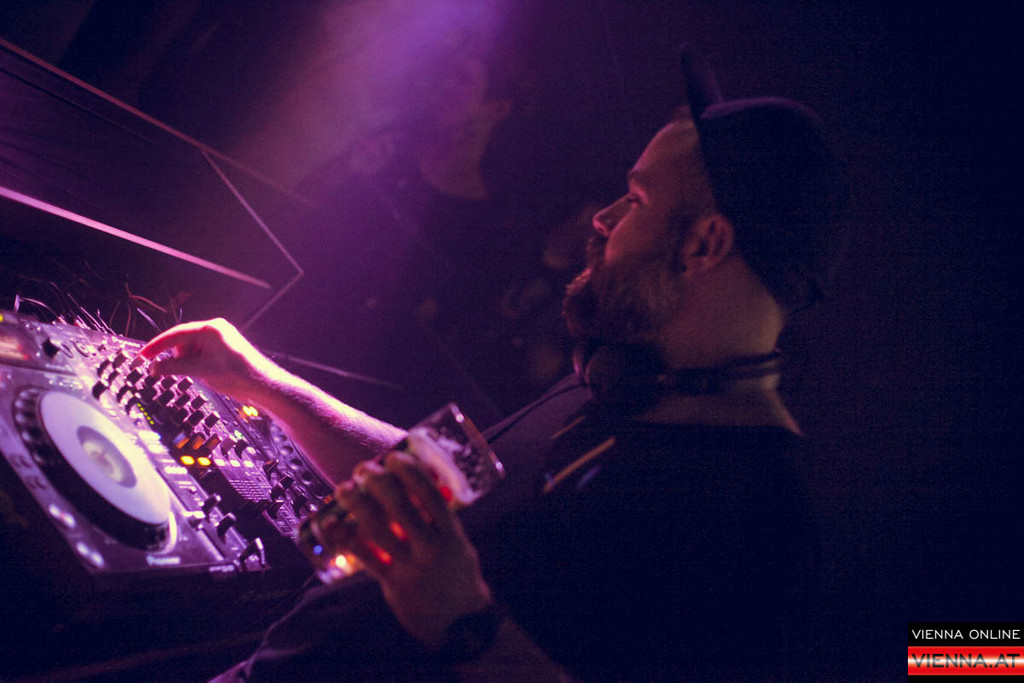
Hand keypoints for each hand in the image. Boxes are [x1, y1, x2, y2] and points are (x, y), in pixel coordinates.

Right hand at [138, 318, 276, 403]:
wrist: (263, 386)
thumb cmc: (240, 375)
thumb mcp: (201, 371)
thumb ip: (175, 368)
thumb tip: (155, 367)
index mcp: (211, 329)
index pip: (175, 334)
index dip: (157, 345)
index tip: (143, 355)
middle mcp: (216, 331)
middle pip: (183, 343)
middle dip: (179, 358)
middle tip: (181, 372)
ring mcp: (220, 341)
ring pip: (191, 351)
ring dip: (189, 364)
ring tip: (203, 375)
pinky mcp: (223, 351)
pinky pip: (201, 356)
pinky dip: (198, 366)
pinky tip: (208, 375)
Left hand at [327, 451, 491, 647]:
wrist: (458, 621)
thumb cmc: (456, 573)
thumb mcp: (458, 542)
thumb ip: (440, 518)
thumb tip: (419, 486)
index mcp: (450, 533)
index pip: (429, 495)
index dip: (410, 472)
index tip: (394, 457)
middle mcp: (430, 547)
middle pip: (400, 506)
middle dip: (378, 482)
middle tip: (364, 468)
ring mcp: (410, 566)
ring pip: (377, 528)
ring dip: (357, 504)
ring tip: (343, 488)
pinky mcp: (392, 582)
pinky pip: (364, 556)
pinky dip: (344, 537)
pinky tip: (329, 522)